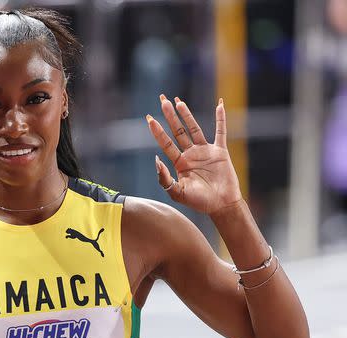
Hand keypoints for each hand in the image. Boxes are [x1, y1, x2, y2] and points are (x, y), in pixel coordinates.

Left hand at [146, 95, 242, 214]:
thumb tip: (156, 160)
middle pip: (178, 131)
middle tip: (162, 100)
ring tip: (177, 101)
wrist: (220, 205)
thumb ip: (165, 179)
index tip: (149, 118)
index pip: (166, 143)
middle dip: (169, 116)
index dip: (158, 131)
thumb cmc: (199, 202)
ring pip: (194, 128)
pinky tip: (219, 104)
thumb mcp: (177, 193)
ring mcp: (205, 151)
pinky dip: (221, 118)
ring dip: (186, 114)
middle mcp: (190, 154)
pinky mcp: (220, 152)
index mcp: (179, 163)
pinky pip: (221, 131)